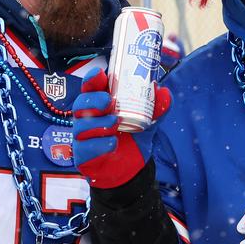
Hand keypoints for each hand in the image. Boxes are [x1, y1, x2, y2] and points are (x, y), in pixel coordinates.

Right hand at [72, 69, 171, 188]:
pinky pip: (85, 147)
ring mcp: (83, 136)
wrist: (131, 169)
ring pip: (81, 126)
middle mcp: (88, 117)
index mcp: (101, 104)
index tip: (100, 75)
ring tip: (115, 124)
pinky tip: (113, 143)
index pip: (91, 87)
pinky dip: (99, 144)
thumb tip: (164, 92)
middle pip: (80, 104)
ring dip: (98, 123)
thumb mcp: (149, 121)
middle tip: (109, 102)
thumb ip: (156, 108)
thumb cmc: (134, 138)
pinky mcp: (83, 154)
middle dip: (93, 101)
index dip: (92, 79)